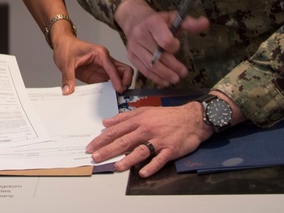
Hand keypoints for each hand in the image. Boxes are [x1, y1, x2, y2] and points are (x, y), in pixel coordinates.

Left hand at [51, 34, 132, 93]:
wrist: (62, 44)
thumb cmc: (66, 48)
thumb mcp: (65, 63)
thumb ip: (68, 77)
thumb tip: (68, 90)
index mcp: (100, 54)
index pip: (114, 67)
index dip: (118, 79)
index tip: (119, 90)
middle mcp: (105, 60)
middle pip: (125, 70)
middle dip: (126, 81)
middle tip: (121, 92)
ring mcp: (103, 68)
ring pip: (121, 76)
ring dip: (121, 86)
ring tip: (117, 97)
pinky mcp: (99, 74)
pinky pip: (110, 82)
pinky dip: (112, 89)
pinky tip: (108, 96)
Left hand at [86, 103, 210, 177]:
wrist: (192, 118)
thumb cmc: (166, 115)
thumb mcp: (144, 111)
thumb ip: (124, 117)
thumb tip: (106, 123)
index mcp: (138, 120)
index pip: (116, 130)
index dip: (102, 139)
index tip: (91, 146)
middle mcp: (146, 130)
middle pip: (124, 141)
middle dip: (108, 150)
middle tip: (96, 158)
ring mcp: (159, 140)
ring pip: (140, 150)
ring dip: (128, 160)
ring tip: (116, 166)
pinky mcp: (170, 149)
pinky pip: (160, 159)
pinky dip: (151, 166)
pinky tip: (142, 172)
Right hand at [115, 0, 208, 85]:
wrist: (134, 21)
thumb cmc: (158, 22)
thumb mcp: (174, 18)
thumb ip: (190, 23)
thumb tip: (205, 22)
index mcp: (152, 23)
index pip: (164, 40)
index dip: (173, 46)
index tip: (177, 46)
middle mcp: (140, 34)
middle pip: (158, 55)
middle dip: (173, 66)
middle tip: (183, 73)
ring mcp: (134, 46)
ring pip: (150, 65)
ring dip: (165, 75)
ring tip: (175, 79)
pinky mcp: (131, 56)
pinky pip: (143, 70)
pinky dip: (155, 78)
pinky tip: (165, 81)